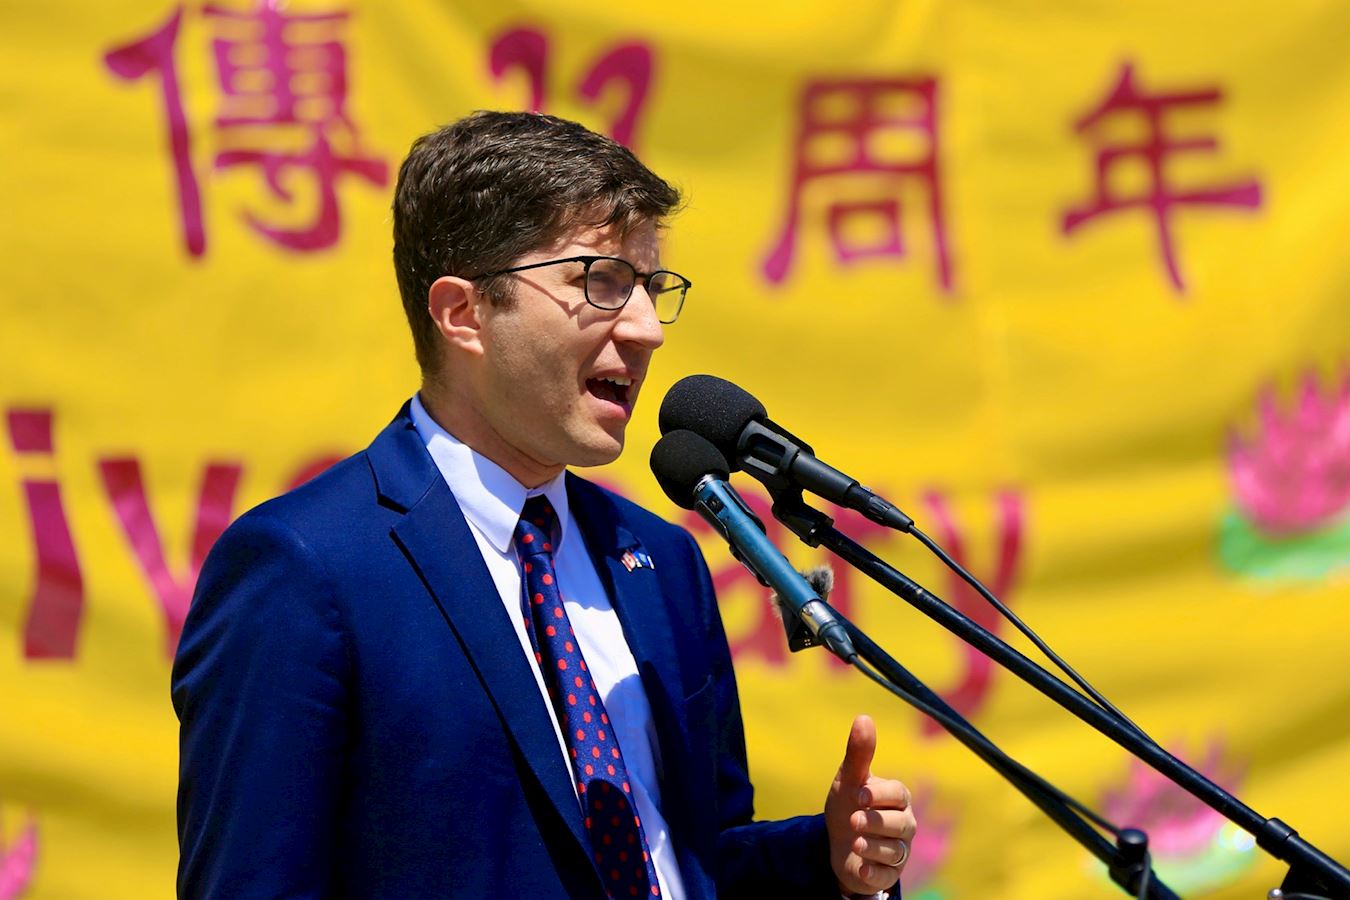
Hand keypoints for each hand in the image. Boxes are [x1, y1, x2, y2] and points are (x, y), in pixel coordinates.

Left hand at [824, 714, 916, 896]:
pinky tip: (861, 869)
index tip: (859, 794)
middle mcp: (904, 823)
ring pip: (894, 851)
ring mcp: (899, 850)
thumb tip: (864, 717)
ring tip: (854, 843)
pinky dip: (874, 873)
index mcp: (898, 797)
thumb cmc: (850, 804)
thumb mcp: (849, 779)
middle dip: (876, 822)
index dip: (880, 794)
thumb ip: (858, 753)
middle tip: (854, 820)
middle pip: (900, 824)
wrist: (839, 841)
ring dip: (873, 847)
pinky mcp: (888, 874)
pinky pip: (886, 876)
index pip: (899, 794)